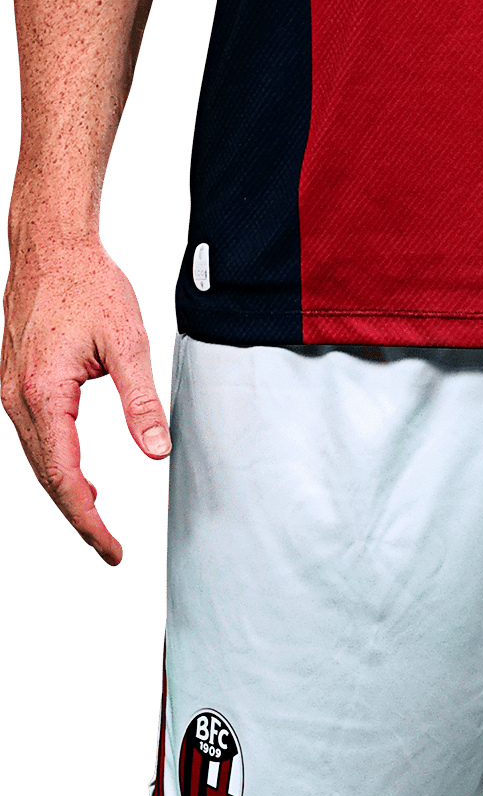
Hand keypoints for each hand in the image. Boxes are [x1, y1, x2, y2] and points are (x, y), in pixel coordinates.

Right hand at [1, 217, 170, 565]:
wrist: (48, 245)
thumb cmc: (87, 284)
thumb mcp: (127, 342)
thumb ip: (140, 402)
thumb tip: (156, 451)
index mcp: (43, 394)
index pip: (63, 478)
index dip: (88, 522)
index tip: (110, 550)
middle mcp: (17, 399)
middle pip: (45, 478)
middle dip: (78, 518)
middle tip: (110, 550)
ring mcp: (10, 391)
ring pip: (36, 460)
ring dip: (66, 494)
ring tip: (99, 520)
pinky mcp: (15, 383)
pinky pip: (33, 439)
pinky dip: (56, 465)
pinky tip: (80, 476)